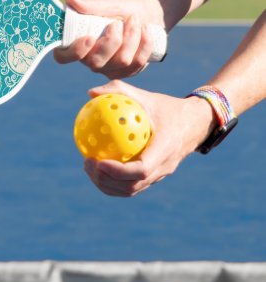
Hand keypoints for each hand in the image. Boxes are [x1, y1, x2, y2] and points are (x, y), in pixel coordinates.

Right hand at [54, 0, 163, 78]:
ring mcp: (108, 69)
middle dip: (112, 41)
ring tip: (134, 20)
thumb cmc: (119, 9)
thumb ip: (90, 5)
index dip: (74, 52)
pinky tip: (145, 29)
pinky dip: (144, 43)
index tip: (89, 37)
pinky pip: (137, 63)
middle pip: (96, 63)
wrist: (145, 14)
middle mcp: (89, 60)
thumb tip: (70, 0)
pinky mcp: (127, 72)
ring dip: (131, 37)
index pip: (63, 57)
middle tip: (117, 23)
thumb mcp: (107, 4)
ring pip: (121, 61)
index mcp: (76, 44)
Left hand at [82, 80, 216, 196]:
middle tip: (87, 163)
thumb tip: (90, 93)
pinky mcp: (155, 177)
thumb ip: (119, 91)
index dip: (118, 171)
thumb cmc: (167, 107)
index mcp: (165, 149)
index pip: (141, 170)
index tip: (98, 161)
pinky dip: (113, 181)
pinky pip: (132, 185)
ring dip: (107, 184)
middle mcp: (164, 167)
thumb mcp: (146, 96)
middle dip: (106, 180)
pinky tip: (97, 166)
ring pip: (131, 190)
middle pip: (132, 186)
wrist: (195, 123)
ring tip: (88, 167)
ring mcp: (160, 175)